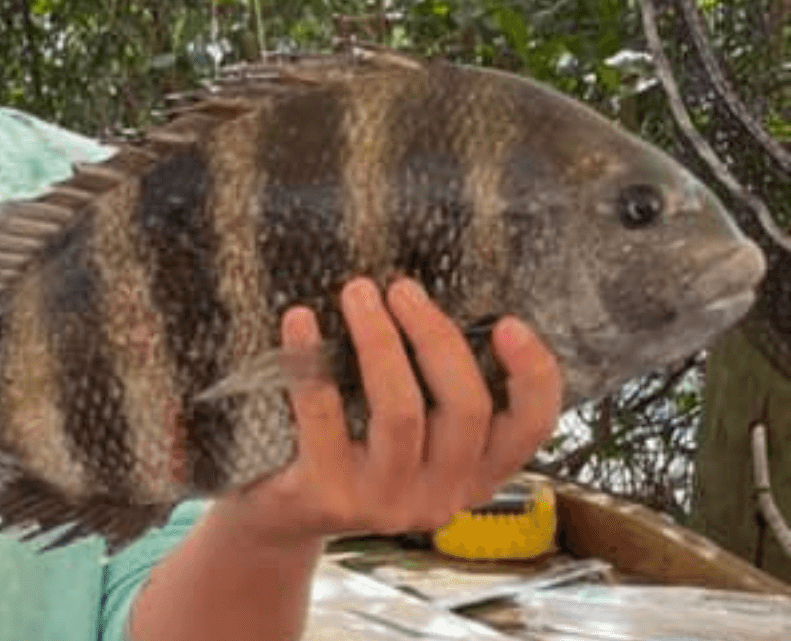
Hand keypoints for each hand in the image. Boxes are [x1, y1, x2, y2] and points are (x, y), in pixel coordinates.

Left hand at [214, 277, 562, 550]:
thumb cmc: (347, 455)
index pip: (530, 429)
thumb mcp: (407, 438)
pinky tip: (300, 320)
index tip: (509, 322)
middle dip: (436, 336)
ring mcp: (386, 503)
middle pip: (465, 408)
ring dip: (381, 341)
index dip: (533, 376)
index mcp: (474, 476)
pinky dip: (311, 361)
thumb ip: (433, 392)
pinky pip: (324, 417)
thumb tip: (430, 303)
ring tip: (358, 293)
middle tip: (402, 289)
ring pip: (400, 413)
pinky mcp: (329, 497)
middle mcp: (440, 496)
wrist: (277, 521)